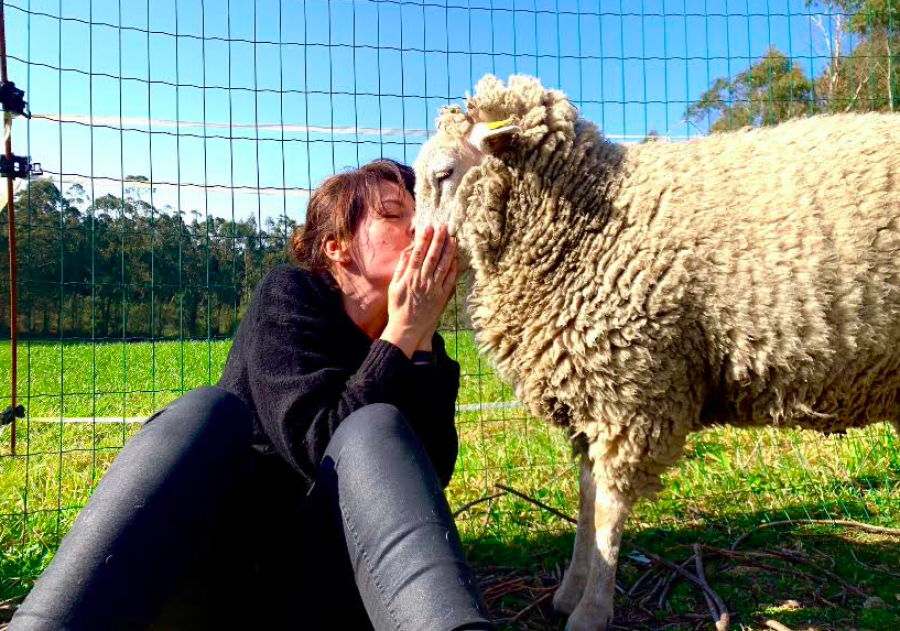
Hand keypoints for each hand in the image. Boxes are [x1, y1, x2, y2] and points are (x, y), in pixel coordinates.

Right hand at [380, 225, 457, 356]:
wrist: (406, 327)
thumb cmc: (398, 306)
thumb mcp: (394, 286)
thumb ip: (401, 268)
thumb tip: (407, 253)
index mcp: (410, 277)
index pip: (418, 254)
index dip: (424, 240)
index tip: (428, 227)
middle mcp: (422, 281)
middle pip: (432, 256)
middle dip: (438, 240)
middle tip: (443, 227)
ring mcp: (433, 289)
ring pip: (443, 266)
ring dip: (448, 251)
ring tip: (452, 238)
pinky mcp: (441, 297)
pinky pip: (449, 280)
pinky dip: (453, 268)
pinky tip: (456, 258)